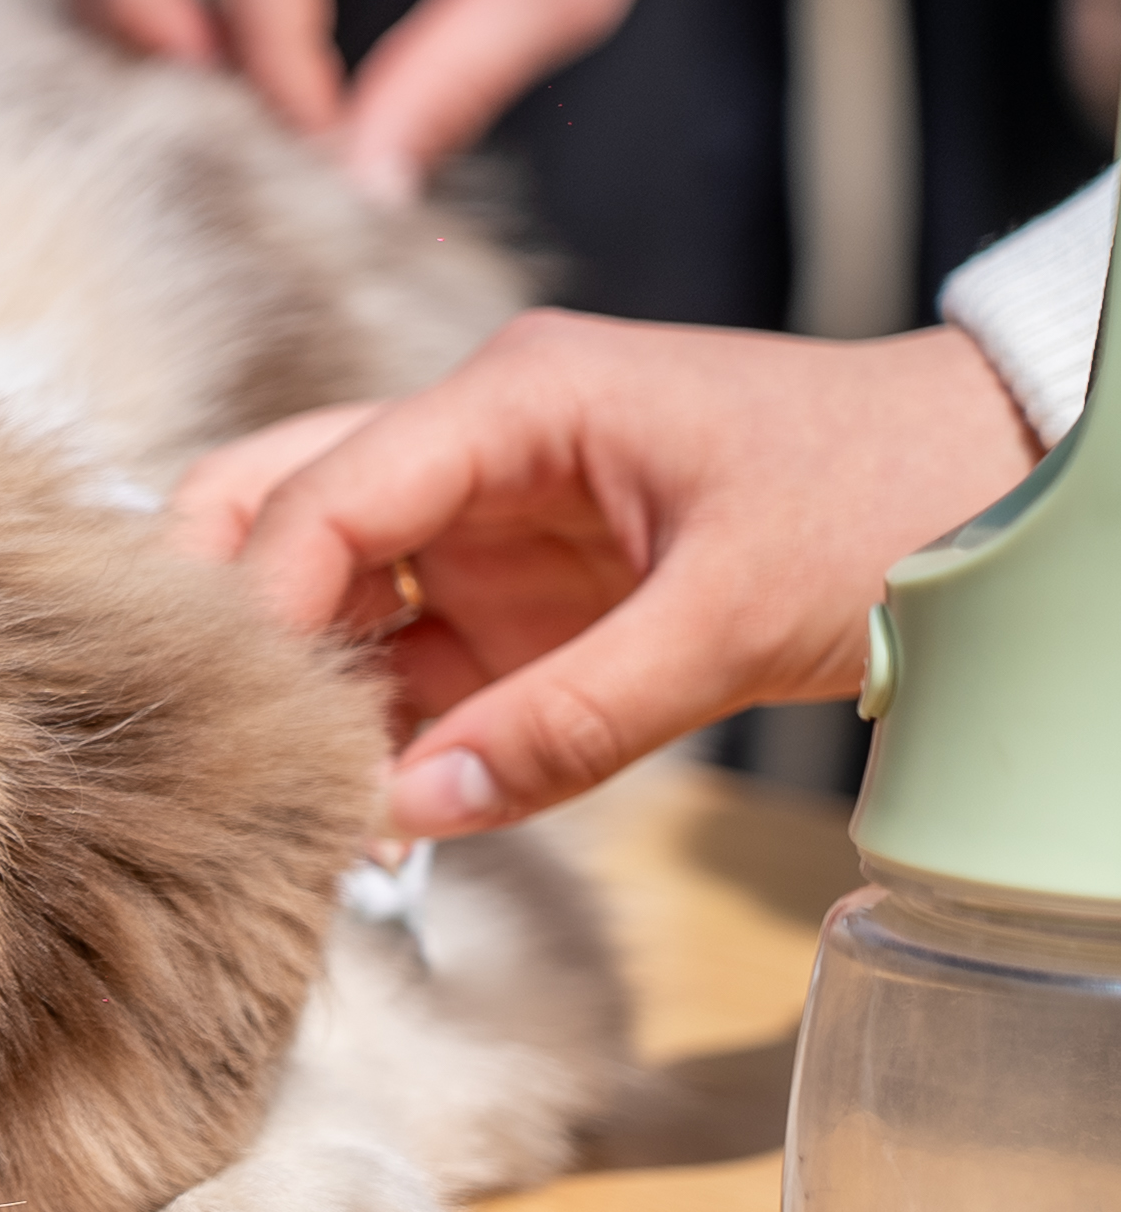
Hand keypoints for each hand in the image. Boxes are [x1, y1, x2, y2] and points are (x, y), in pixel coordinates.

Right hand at [175, 312, 1041, 835]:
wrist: (1001, 485)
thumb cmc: (885, 498)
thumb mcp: (733, 616)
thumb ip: (568, 721)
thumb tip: (409, 811)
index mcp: (512, 401)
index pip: (321, 491)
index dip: (255, 604)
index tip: (235, 718)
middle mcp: (473, 448)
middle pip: (273, 504)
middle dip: (227, 615)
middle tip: (210, 728)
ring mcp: (484, 524)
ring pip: (323, 592)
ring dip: (299, 687)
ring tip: (285, 793)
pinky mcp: (512, 599)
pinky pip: (402, 661)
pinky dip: (368, 730)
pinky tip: (358, 807)